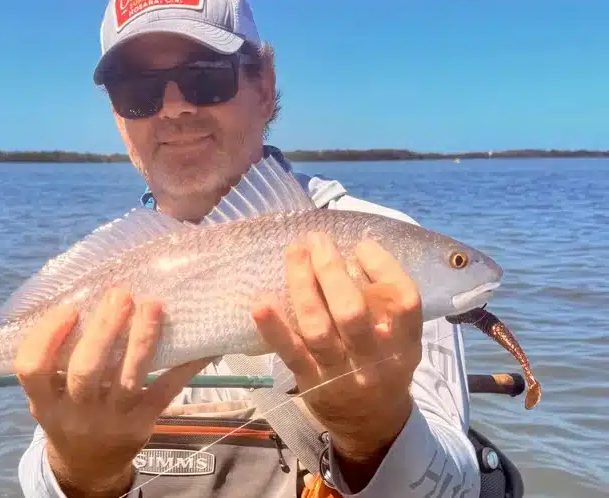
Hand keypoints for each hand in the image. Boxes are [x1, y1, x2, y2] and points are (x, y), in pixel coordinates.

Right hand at [15, 287, 210, 496]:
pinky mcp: (144, 421)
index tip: (69, 308)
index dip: (48, 335)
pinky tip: (200, 344)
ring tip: (153, 305)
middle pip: (85, 370)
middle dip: (104, 329)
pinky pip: (166, 390)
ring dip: (142, 339)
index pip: (32, 368)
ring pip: (128, 378)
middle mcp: (76, 411)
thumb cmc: (69, 412)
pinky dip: (185, 366)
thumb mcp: (50, 394)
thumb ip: (57, 358)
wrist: (89, 466)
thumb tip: (84, 297)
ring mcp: (112, 418)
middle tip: (120, 294)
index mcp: (45, 400)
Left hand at [252, 232, 422, 460]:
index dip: (384, 267)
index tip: (362, 244)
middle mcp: (375, 360)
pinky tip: (260, 301)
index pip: (404, 301)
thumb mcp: (402, 341)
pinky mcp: (309, 380)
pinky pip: (289, 351)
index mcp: (405, 343)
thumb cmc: (384, 367)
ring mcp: (339, 372)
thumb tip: (352, 251)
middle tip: (318, 239)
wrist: (371, 425)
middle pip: (352, 312)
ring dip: (302, 286)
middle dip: (331, 270)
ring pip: (318, 327)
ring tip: (295, 252)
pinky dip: (273, 327)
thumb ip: (387, 305)